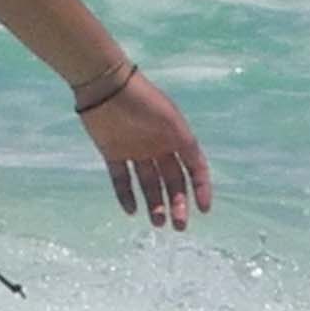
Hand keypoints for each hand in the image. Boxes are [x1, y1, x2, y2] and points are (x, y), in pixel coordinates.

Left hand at [79, 70, 210, 229]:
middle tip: (178, 225)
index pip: (194, 168)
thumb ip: (184, 146)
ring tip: (157, 223)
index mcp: (177, 138)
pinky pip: (121, 179)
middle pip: (172, 181)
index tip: (203, 210)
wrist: (105, 85)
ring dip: (154, 203)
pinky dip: (126, 195)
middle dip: (177, 203)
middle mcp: (158, 147)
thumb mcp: (170, 121)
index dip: (201, 188)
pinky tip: (132, 211)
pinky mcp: (113, 153)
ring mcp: (135, 150)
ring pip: (148, 184)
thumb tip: (199, 172)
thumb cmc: (142, 100)